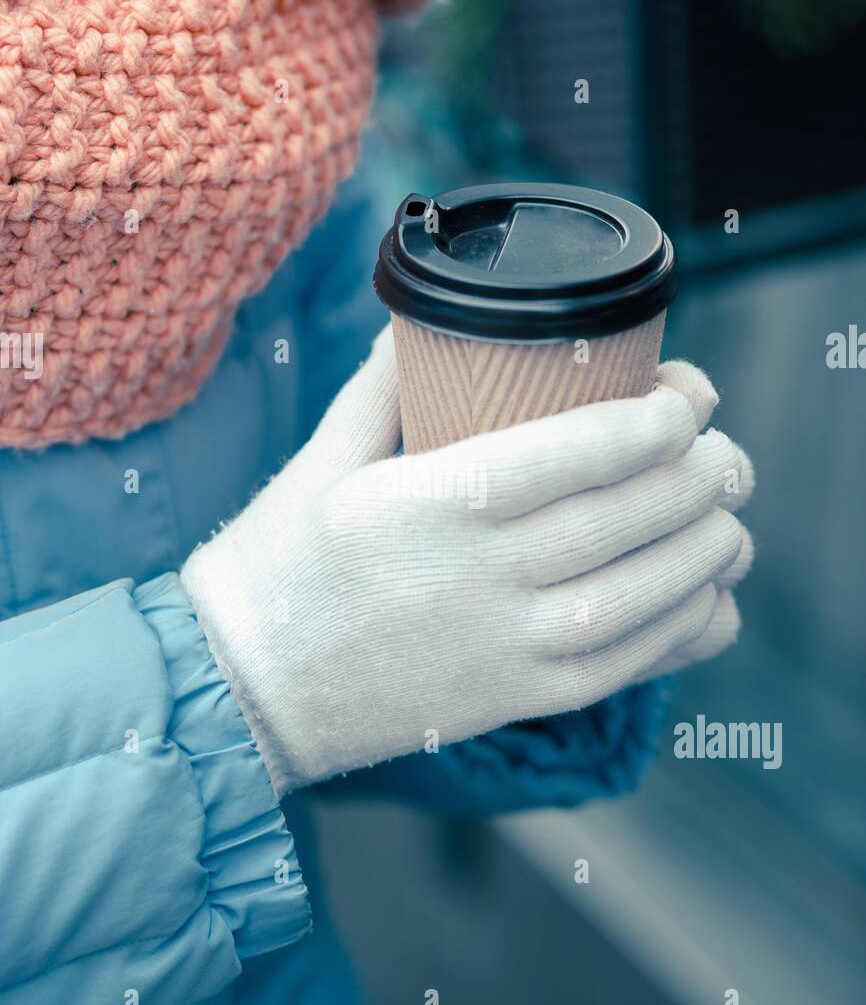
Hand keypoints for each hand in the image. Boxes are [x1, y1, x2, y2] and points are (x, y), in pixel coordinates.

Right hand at [181, 328, 752, 794]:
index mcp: (435, 503)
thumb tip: (434, 306)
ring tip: (730, 520)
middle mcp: (480, 577)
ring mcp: (504, 647)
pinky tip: (710, 600)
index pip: (574, 454)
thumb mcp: (324, 454)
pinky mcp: (516, 699)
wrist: (248, 686)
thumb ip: (387, 379)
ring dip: (707, 552)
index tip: (687, 399)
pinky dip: (684, 632)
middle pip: (625, 519)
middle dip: (700, 478)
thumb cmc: (284, 561)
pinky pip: (624, 668)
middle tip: (726, 452)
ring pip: (642, 596)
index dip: (653, 425)